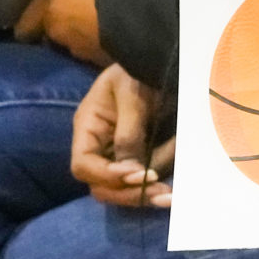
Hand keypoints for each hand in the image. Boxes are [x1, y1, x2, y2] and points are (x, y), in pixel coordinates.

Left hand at [15, 0, 125, 64]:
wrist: (143, 3)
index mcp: (49, 3)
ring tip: (96, 19)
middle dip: (60, 22)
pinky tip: (116, 29)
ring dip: (83, 32)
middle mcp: (61, 31)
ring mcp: (85, 48)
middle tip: (71, 8)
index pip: (26, 22)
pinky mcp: (109, 58)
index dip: (29, 18)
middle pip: (52, 32)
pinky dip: (105, 41)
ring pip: (76, 42)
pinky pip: (101, 51)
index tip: (33, 15)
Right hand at [70, 63, 173, 207]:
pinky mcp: (139, 160)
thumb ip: (129, 132)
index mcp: (88, 129)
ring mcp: (118, 157)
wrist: (157, 63)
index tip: (137, 174)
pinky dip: (157, 187)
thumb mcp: (131, 94)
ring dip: (146, 195)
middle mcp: (99, 148)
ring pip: (123, 190)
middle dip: (128, 193)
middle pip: (101, 186)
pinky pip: (143, 182)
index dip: (106, 175)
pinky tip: (175, 188)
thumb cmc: (137, 71)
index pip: (83, 165)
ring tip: (170, 193)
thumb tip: (131, 169)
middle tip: (158, 193)